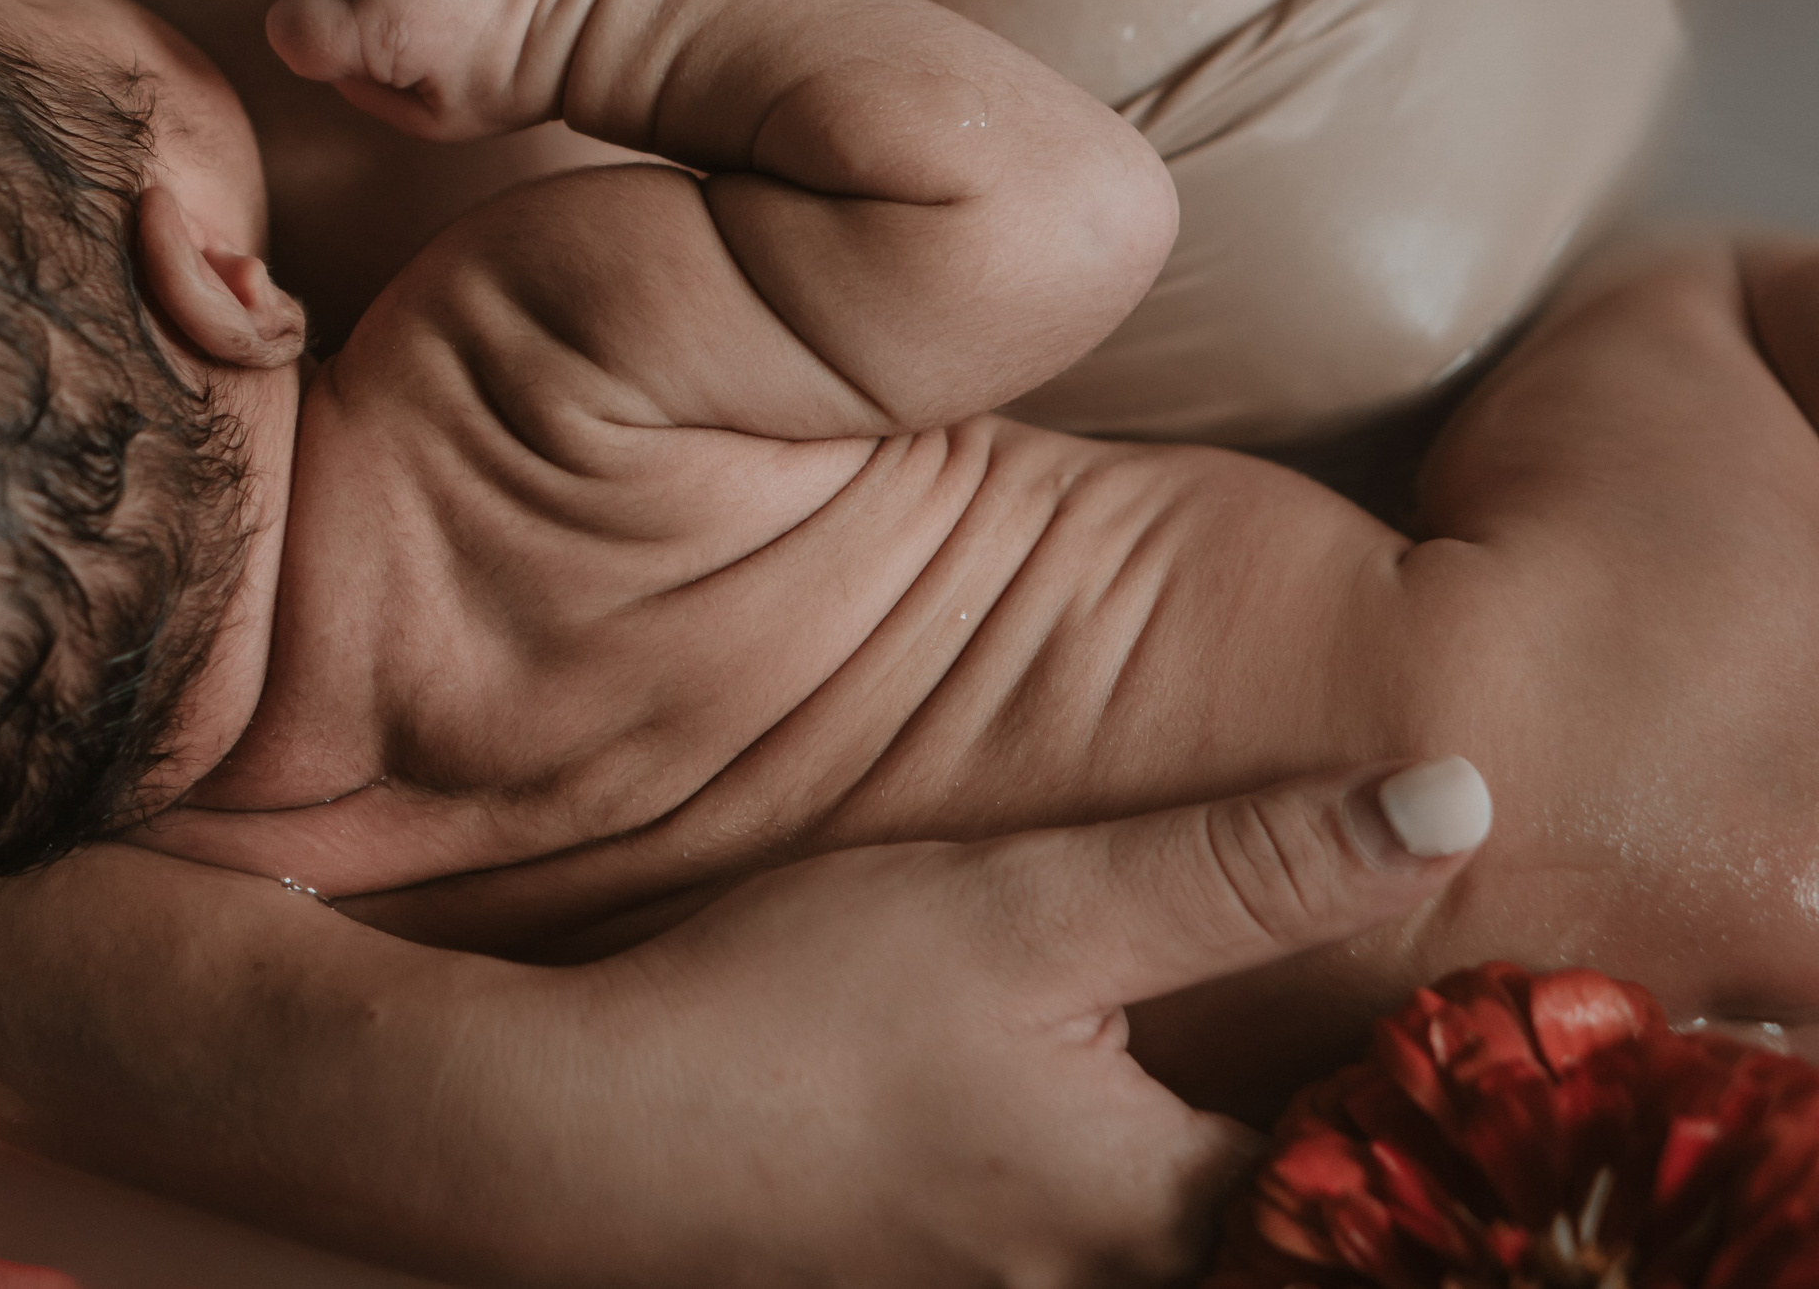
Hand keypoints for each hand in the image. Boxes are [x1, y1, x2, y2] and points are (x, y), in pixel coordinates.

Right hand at [570, 759, 1490, 1286]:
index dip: (1442, 1101)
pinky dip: (1120, 1183)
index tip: (1472, 1003)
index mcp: (1165, 1218)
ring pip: (1179, 1241)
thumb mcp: (1028, 910)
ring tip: (1225, 1059)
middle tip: (1357, 1037)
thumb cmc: (796, 1014)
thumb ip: (1238, 866)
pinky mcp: (934, 1287)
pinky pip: (1083, 1244)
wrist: (572, 1136)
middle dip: (1332, 1149)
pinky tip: (1070, 1098)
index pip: (1387, 1189)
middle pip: (1286, 1234)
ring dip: (1226, 1160)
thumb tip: (1457, 802)